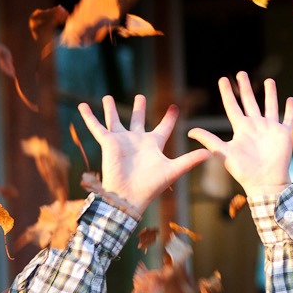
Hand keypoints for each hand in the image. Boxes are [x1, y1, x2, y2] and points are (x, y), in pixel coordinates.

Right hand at [76, 94, 208, 217]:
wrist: (129, 196)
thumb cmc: (151, 186)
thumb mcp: (174, 170)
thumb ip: (191, 160)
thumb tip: (211, 153)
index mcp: (154, 145)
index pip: (164, 127)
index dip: (169, 117)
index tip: (174, 106)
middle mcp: (137, 141)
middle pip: (139, 121)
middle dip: (139, 109)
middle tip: (140, 96)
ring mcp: (122, 141)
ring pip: (116, 120)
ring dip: (111, 109)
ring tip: (107, 97)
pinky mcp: (108, 143)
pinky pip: (97, 127)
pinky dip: (89, 117)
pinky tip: (81, 105)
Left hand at [187, 72, 292, 196]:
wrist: (265, 183)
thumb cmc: (244, 171)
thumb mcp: (224, 153)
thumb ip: (209, 140)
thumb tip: (189, 130)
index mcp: (241, 128)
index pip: (233, 106)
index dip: (227, 93)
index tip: (222, 79)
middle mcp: (255, 126)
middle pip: (250, 102)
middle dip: (245, 88)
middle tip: (241, 73)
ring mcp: (270, 129)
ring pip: (270, 106)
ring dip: (270, 94)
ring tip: (269, 80)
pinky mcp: (284, 134)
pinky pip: (288, 119)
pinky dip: (290, 109)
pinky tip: (291, 100)